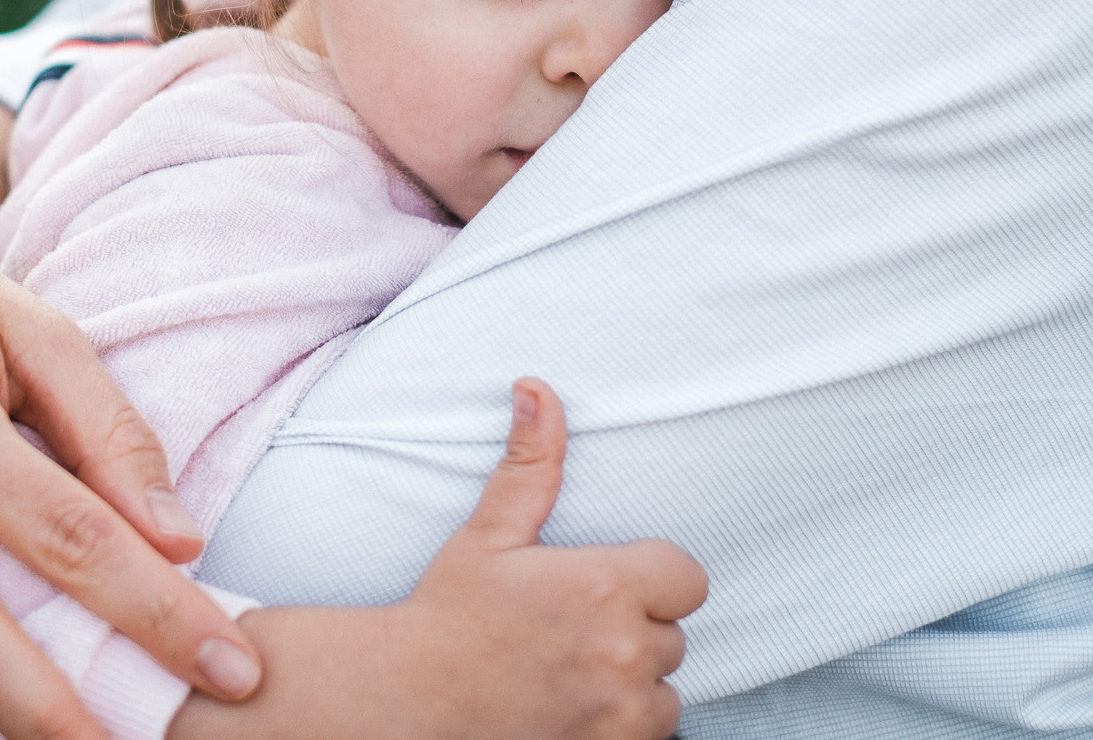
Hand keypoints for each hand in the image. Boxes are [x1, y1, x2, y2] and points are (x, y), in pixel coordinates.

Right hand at [172, 379, 706, 739]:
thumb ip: (529, 465)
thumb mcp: (487, 536)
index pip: (686, 577)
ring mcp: (621, 712)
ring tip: (571, 670)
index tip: (608, 586)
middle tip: (572, 629)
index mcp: (605, 586)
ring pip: (666, 690)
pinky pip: (651, 733)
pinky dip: (623, 725)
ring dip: (633, 683)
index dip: (652, 579)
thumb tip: (537, 388)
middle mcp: (623, 652)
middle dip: (634, 630)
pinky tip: (574, 707)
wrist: (406, 704)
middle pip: (674, 634)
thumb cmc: (446, 615)